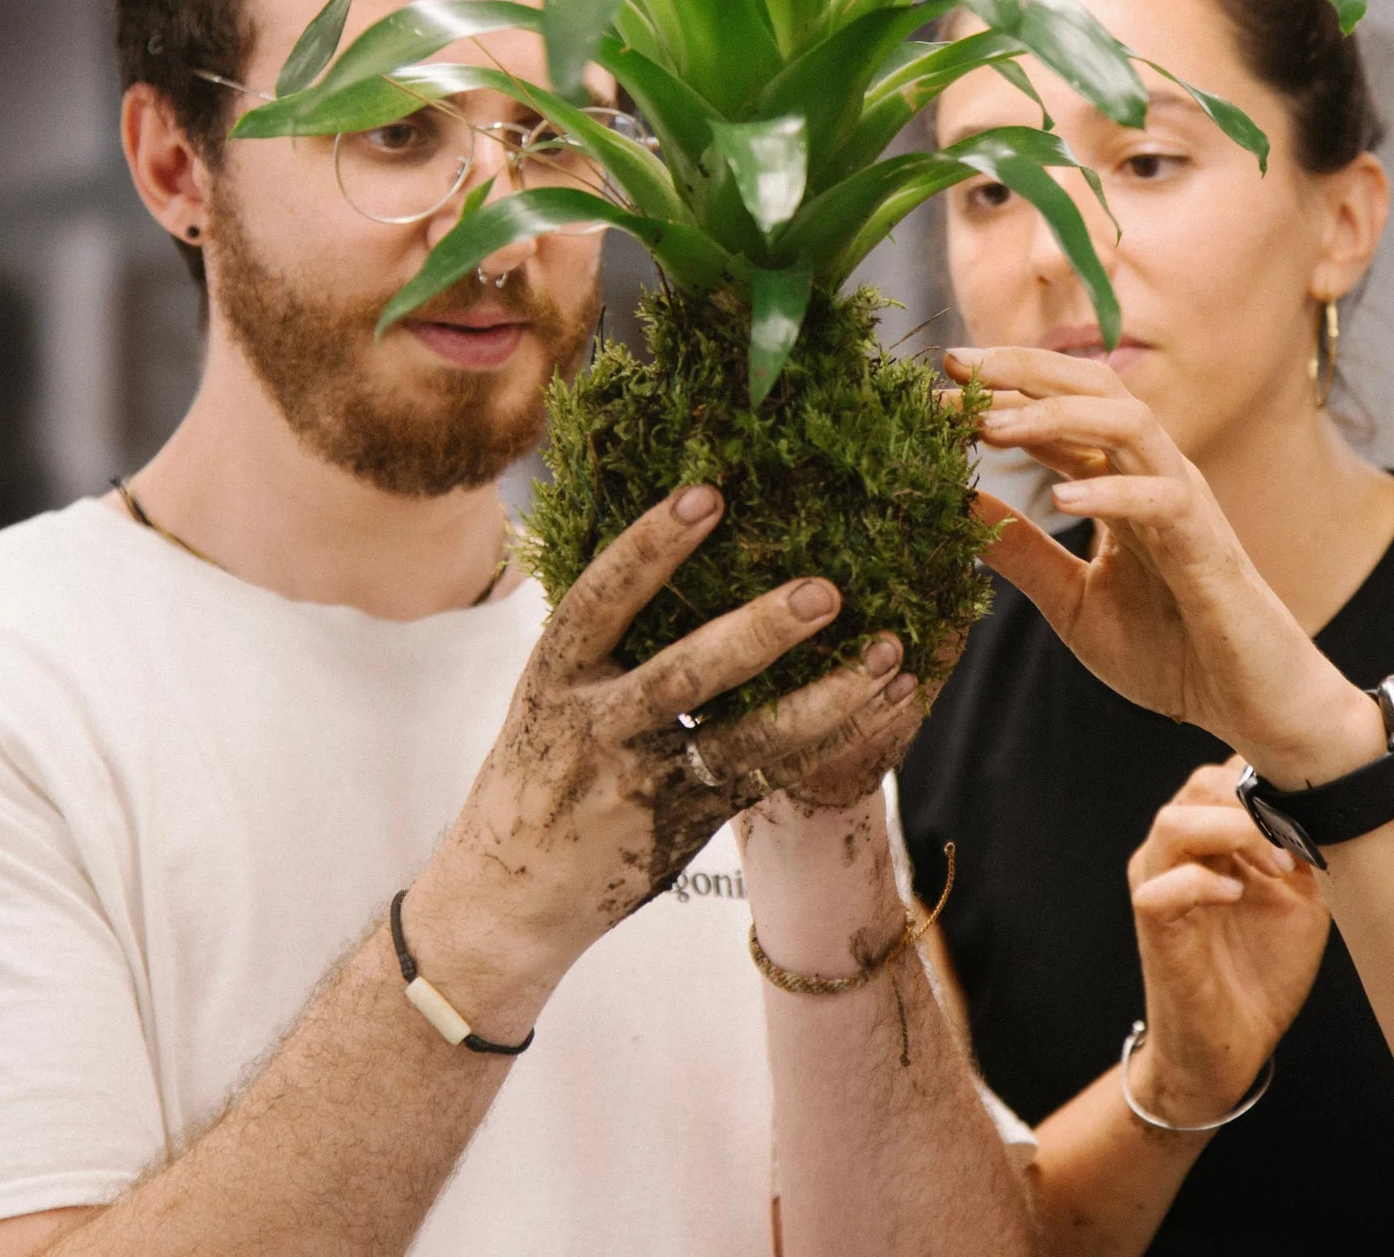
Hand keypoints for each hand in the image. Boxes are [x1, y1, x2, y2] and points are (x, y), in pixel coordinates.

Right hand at [422, 485, 923, 984]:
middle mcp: (596, 729)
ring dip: (822, 698)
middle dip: (756, 632)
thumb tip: (671, 549)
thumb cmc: (534, 772)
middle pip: (683, 676)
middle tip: (826, 590)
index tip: (707, 495)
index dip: (650, 546)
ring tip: (885, 655)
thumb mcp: (545, 695)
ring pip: (743, 740)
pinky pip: (766, 778)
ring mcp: (643, 784)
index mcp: (551, 677)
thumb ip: (602, 642)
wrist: (508, 898)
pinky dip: (829, 740)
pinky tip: (879, 705)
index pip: (600, 600)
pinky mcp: (684, 825)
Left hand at [944, 347, 1382, 780]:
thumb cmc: (1171, 652)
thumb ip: (1021, 552)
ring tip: (991, 425)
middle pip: (1094, 386)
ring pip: (1130, 422)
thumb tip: (959, 503)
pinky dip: (1112, 492)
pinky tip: (1060, 499)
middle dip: (1022, 370)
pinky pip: (1164, 500)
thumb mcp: (1072, 601)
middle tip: (953, 366)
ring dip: (1056, 415)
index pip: (1057, 411)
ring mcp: (1186, 503)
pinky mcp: (1211, 546)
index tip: (936, 386)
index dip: (999, 392)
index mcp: (1119, 482)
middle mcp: (1153, 475)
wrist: (1250, 709)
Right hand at [1127, 759, 1329, 1120]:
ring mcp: (1157, 884)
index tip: (1312, 811)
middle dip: (1254, 805)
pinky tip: (1237, 897)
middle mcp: (1174, 852)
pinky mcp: (1153, 925)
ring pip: (1173, 824)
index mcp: (1205, 839)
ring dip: (1232, 834)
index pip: (1221, 776)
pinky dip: (1202, 884)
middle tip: (1297, 846)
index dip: (1264, 780)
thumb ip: (1305, 850)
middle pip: (1198, 786)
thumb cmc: (1262, 969)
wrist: (1234, 1043)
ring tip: (1275, 867)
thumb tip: (1337, 805)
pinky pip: (1161, 888)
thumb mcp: (1300, 899)